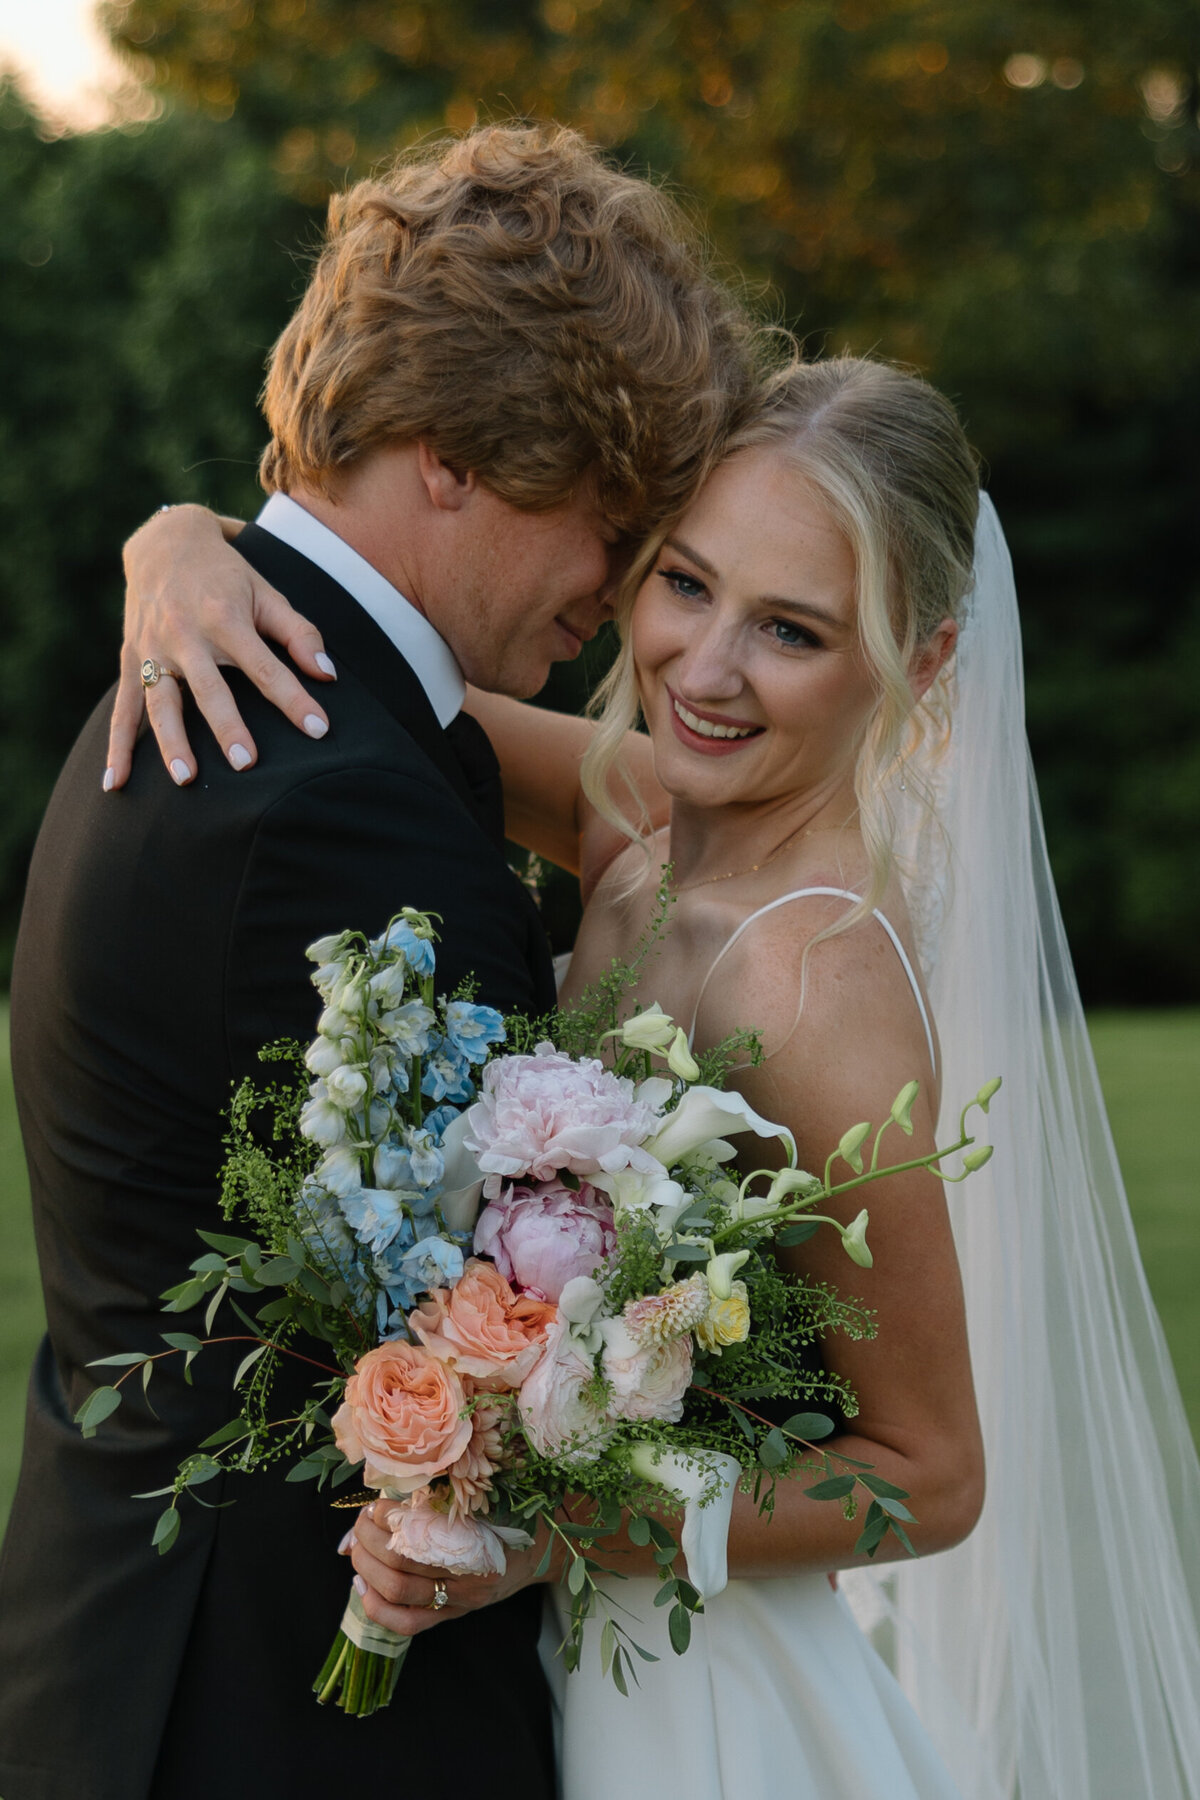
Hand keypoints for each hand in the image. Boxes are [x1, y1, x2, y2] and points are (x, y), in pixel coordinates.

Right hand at [105, 504, 335, 789]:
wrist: (164, 541)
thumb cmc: (226, 574)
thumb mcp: (266, 592)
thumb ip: (298, 634)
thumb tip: (327, 675)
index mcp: (225, 617)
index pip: (266, 667)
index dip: (294, 699)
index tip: (319, 729)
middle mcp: (185, 634)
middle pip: (209, 688)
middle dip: (227, 726)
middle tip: (246, 762)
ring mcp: (153, 649)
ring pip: (161, 702)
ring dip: (171, 741)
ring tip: (185, 779)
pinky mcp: (131, 658)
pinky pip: (123, 708)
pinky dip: (117, 746)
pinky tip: (116, 782)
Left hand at [339, 1502, 554, 1638]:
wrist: (543, 1550)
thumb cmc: (514, 1514)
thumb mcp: (485, 1498)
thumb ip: (443, 1497)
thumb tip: (387, 1500)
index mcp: (477, 1537)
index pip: (420, 1531)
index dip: (388, 1516)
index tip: (376, 1503)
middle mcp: (468, 1573)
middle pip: (402, 1561)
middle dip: (369, 1540)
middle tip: (360, 1523)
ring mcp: (460, 1598)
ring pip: (399, 1591)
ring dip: (366, 1568)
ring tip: (356, 1548)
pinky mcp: (453, 1615)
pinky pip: (409, 1623)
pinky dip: (378, 1607)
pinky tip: (363, 1588)